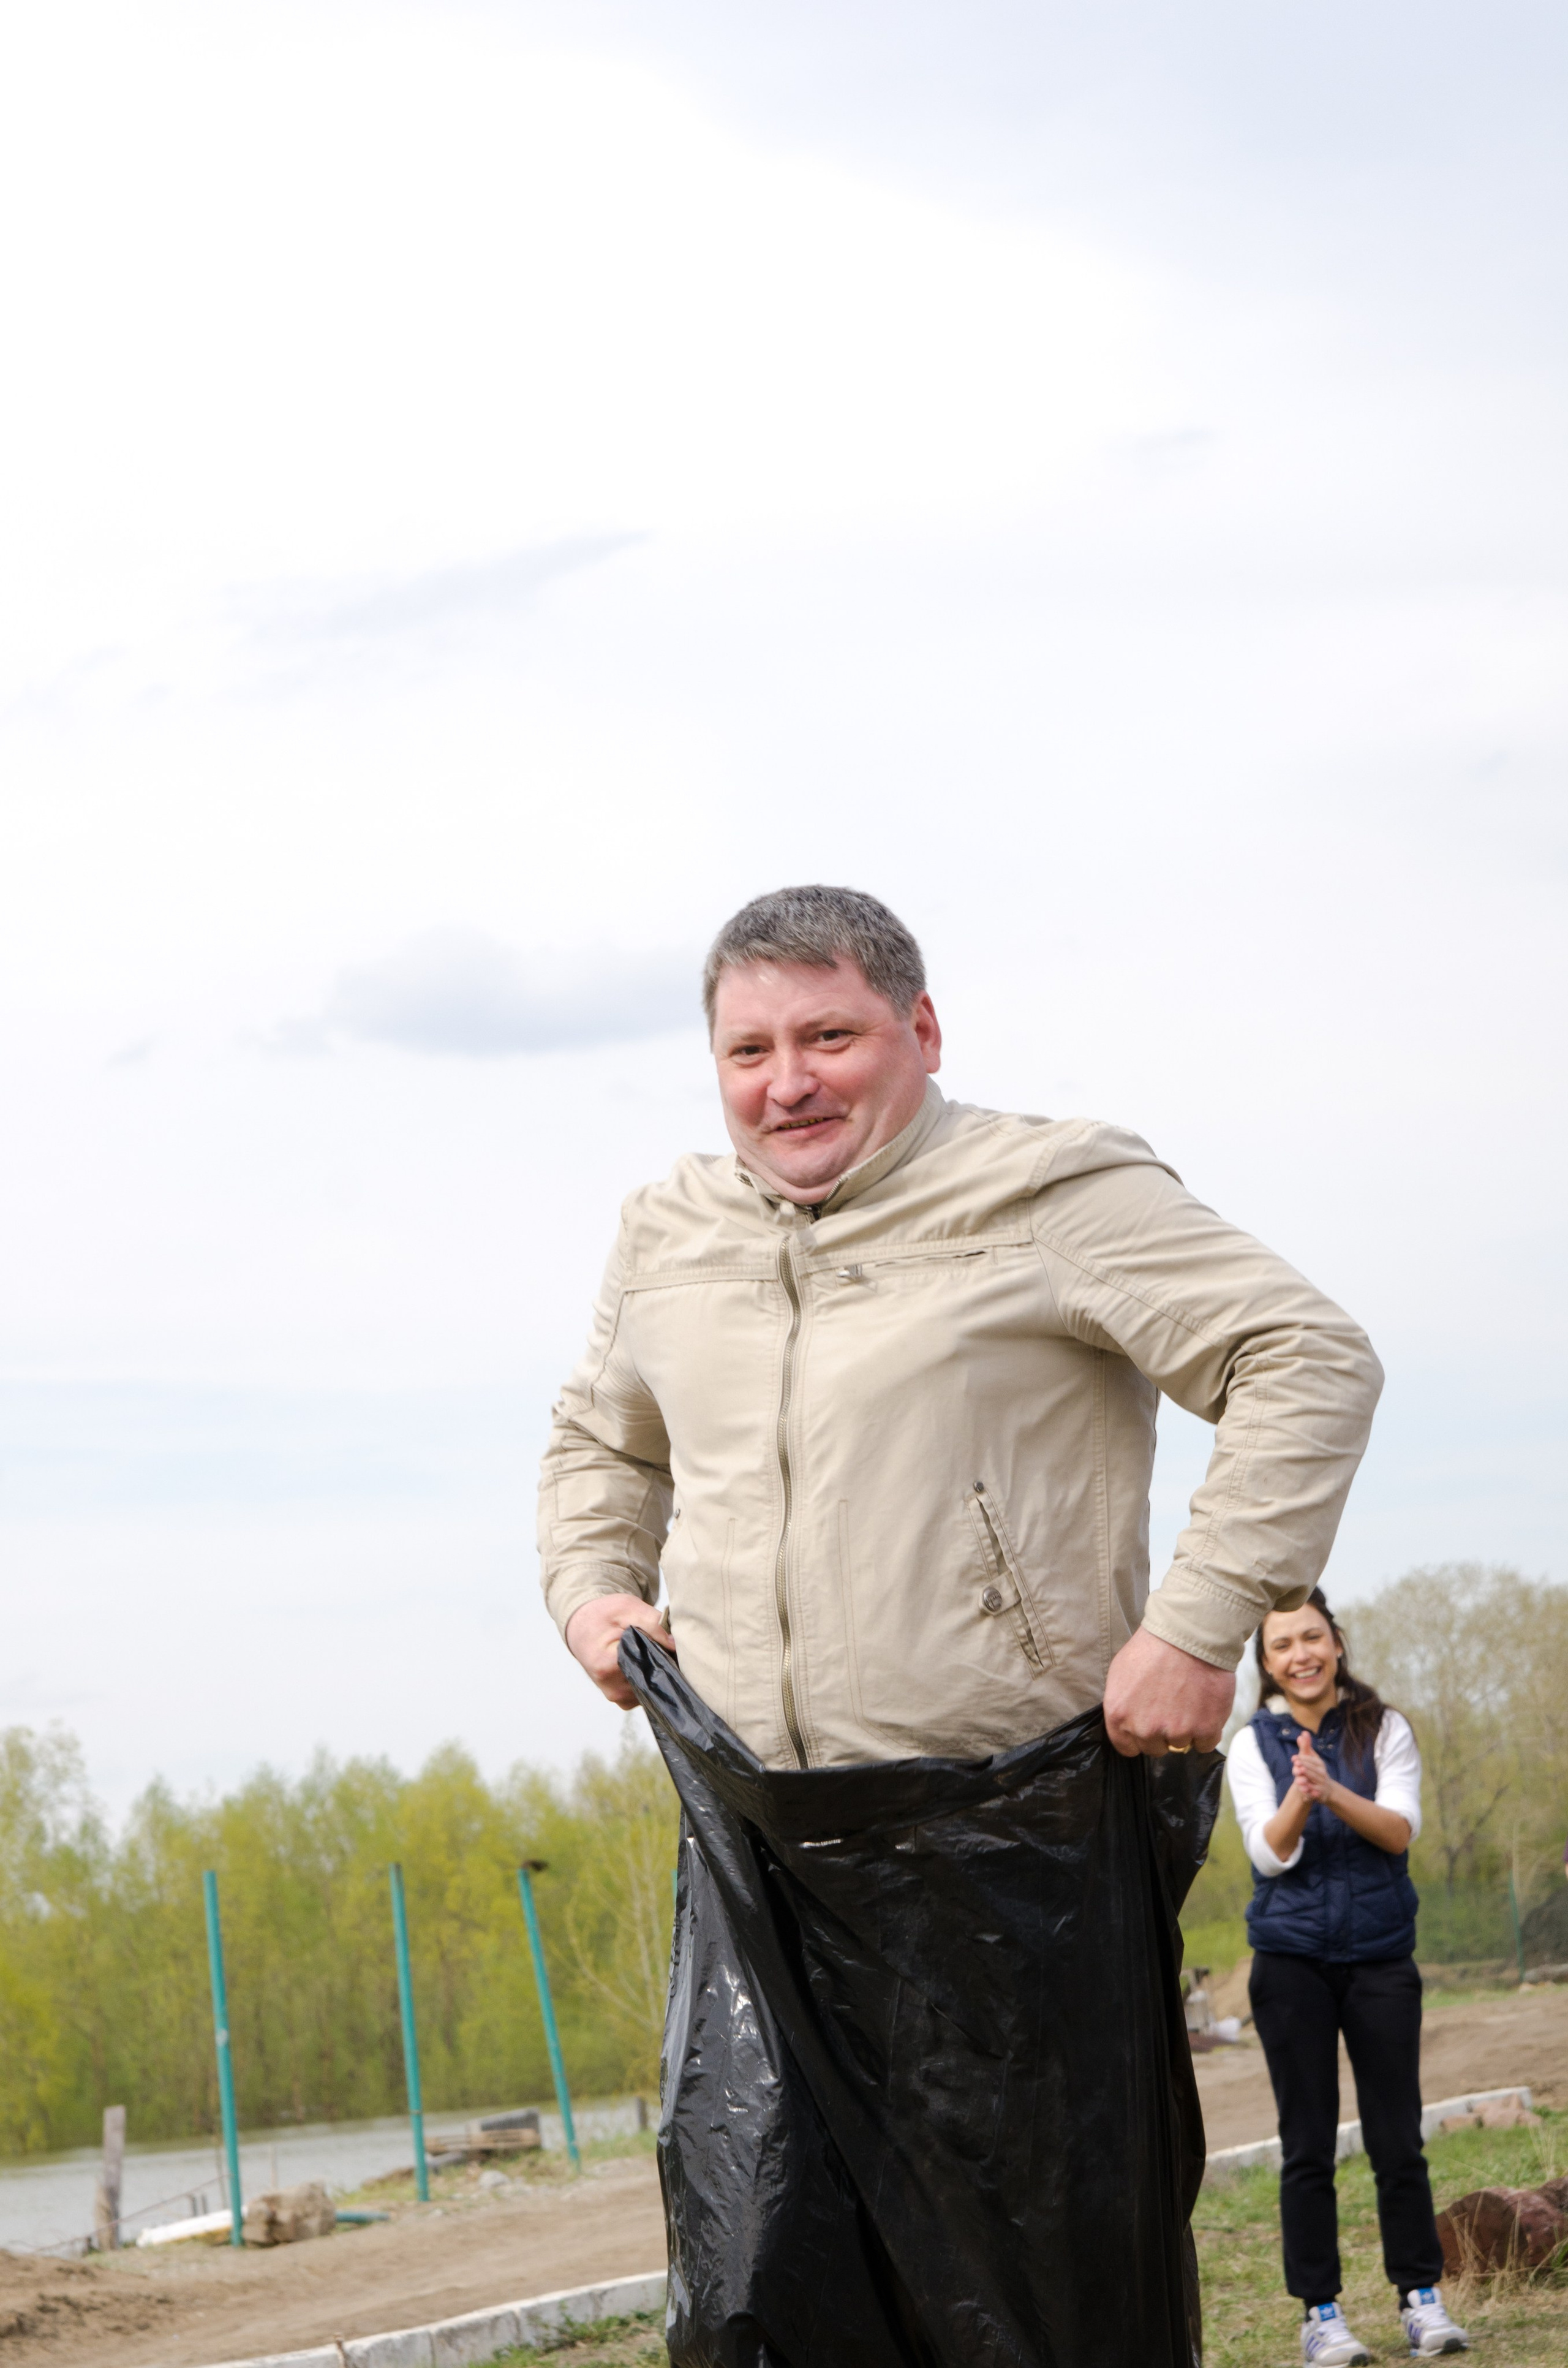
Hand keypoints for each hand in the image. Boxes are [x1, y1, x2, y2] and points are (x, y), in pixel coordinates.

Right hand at [564, 1592, 675, 1708]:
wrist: (581, 1627)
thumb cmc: (603, 1615)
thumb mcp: (627, 1609)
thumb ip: (653, 1623)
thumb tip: (676, 1643)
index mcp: (609, 1664)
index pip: (651, 1666)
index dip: (666, 1655)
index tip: (670, 1644)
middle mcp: (612, 1688)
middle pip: (653, 1680)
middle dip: (663, 1664)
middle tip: (661, 1645)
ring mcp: (616, 1696)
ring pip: (651, 1688)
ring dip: (656, 1672)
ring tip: (650, 1652)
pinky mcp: (620, 1699)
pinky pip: (644, 1693)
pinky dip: (649, 1678)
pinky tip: (645, 1663)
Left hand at [1103, 1626, 1234, 1757]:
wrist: (1188, 1635)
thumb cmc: (1153, 1647)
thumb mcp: (1120, 1672)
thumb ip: (1122, 1704)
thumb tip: (1129, 1720)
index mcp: (1119, 1715)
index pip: (1126, 1747)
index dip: (1138, 1737)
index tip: (1149, 1726)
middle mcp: (1145, 1728)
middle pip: (1155, 1748)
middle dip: (1163, 1732)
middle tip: (1172, 1707)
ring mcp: (1176, 1731)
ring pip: (1181, 1745)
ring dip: (1186, 1729)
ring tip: (1190, 1700)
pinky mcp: (1204, 1729)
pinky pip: (1205, 1743)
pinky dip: (1208, 1730)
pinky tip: (1205, 1708)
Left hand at [1291, 1731, 1332, 1801]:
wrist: (1326, 1788)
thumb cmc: (1316, 1769)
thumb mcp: (1311, 1758)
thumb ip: (1306, 1746)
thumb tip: (1302, 1733)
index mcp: (1320, 1764)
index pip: (1311, 1761)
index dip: (1303, 1759)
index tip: (1294, 1759)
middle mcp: (1322, 1773)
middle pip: (1312, 1770)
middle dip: (1304, 1769)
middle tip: (1297, 1767)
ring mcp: (1322, 1783)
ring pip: (1313, 1782)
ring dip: (1306, 1781)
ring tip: (1299, 1780)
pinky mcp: (1320, 1793)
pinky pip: (1314, 1793)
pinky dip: (1310, 1792)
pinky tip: (1304, 1791)